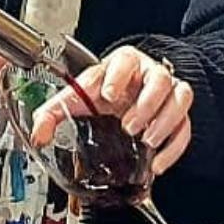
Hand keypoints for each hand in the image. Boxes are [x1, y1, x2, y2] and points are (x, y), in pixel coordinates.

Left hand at [29, 47, 193, 174]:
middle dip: (145, 104)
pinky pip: (186, 126)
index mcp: (122, 65)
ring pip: (180, 97)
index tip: (108, 95)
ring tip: (147, 141)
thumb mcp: (76, 99)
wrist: (125, 97)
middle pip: (159, 79)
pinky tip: (158, 162)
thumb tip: (38, 135)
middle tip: (129, 126)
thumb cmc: (102, 94)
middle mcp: (148, 75)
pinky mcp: (178, 114)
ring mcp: (167, 93)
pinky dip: (174, 147)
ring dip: (164, 121)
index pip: (125, 61)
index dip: (118, 77)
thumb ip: (52, 114)